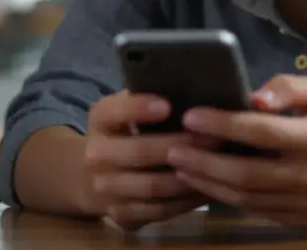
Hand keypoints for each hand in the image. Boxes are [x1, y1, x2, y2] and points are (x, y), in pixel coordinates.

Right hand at [83, 91, 212, 230]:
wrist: (90, 177)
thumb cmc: (124, 134)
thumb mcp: (126, 111)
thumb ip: (148, 101)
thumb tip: (194, 91)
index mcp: (99, 120)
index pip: (114, 111)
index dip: (138, 108)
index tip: (167, 105)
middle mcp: (95, 155)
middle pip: (139, 152)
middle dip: (179, 145)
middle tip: (213, 138)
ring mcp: (105, 189)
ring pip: (153, 186)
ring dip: (188, 177)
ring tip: (216, 165)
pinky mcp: (120, 215)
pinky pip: (158, 211)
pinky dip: (185, 202)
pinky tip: (205, 189)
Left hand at [166, 75, 306, 226]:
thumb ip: (289, 87)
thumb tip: (254, 97)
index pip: (261, 131)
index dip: (223, 124)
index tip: (191, 116)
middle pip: (246, 172)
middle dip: (204, 161)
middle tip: (173, 148)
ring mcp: (304, 203)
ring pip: (246, 196)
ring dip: (208, 182)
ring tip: (180, 166)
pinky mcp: (298, 220)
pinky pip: (254, 209)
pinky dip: (225, 198)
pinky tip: (205, 183)